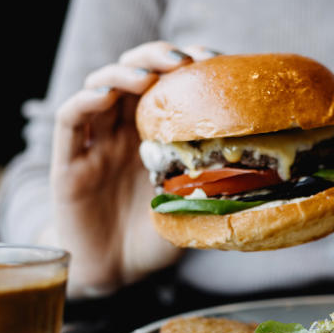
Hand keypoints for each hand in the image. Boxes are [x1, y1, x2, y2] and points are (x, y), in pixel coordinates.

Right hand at [49, 42, 220, 295]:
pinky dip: (85, 101)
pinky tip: (104, 96)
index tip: (213, 59)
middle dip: (156, 57)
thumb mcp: (193, 208)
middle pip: (134, 74)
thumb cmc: (154, 239)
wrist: (115, 274)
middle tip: (181, 59)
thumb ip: (215, 188)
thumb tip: (266, 178)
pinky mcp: (67, 162)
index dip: (187, 66)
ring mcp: (95, 143)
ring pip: (100, 87)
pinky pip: (71, 121)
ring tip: (146, 75)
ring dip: (122, 73)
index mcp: (155, 136)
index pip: (168, 85)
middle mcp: (124, 132)